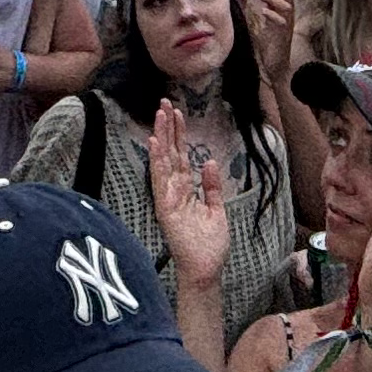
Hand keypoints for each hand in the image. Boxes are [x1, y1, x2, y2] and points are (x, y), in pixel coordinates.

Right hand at [149, 104, 230, 283]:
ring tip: (159, 114)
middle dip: (167, 128)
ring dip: (161, 137)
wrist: (206, 269)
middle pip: (170, 153)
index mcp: (186, 190)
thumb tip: (207, 161)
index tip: (177, 113)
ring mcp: (168, 198)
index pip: (180, 156)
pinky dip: (157, 161)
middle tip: (165, 102)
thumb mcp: (216, 209)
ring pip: (163, 161)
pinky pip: (160, 180)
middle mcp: (174, 191)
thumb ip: (211, 186)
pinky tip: (154, 143)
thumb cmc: (210, 245)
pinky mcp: (165, 208)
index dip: (178, 134)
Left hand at [242, 0, 296, 78]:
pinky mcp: (283, 36)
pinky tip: (264, 12)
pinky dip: (272, 14)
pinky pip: (282, 22)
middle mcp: (289, 18)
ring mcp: (287, 27)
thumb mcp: (269, 23)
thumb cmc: (271, 45)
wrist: (276, 64)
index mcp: (286, 14)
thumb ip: (269, 9)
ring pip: (288, 7)